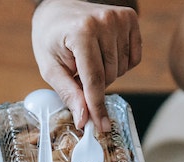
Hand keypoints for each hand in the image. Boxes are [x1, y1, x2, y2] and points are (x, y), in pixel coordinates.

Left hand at [32, 0, 140, 130]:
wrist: (57, 9)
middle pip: (110, 76)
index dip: (96, 107)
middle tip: (77, 72)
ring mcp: (120, 18)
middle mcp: (104, 22)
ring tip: (87, 60)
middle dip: (93, 84)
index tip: (101, 127)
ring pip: (122, 70)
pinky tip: (103, 54)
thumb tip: (84, 119)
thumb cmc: (50, 38)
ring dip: (106, 73)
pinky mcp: (130, 18)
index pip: (94, 80)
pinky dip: (120, 64)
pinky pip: (134, 58)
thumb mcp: (50, 68)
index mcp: (81, 32)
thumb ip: (68, 93)